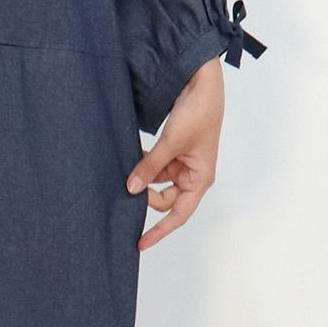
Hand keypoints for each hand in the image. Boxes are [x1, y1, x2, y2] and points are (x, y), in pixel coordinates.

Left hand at [125, 57, 223, 250]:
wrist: (201, 82)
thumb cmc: (198, 112)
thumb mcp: (171, 142)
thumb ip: (150, 167)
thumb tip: (130, 188)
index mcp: (200, 179)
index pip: (178, 214)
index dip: (159, 230)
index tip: (140, 244)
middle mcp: (192, 175)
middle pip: (163, 200)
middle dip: (145, 196)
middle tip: (125, 186)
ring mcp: (182, 164)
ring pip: (156, 182)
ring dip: (142, 177)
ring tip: (126, 167)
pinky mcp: (173, 152)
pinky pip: (154, 166)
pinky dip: (143, 163)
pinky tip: (132, 153)